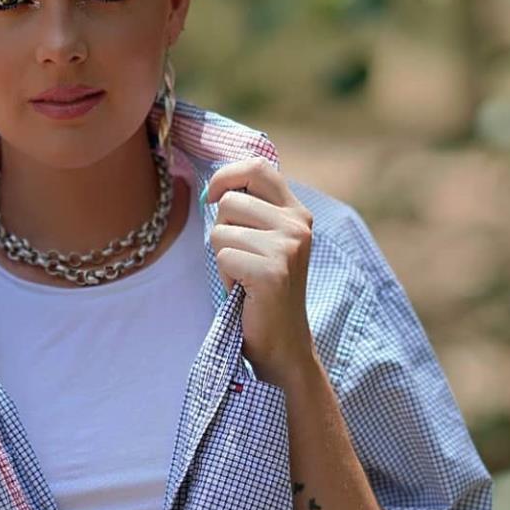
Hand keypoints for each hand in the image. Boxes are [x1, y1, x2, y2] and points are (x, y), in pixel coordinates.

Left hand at [204, 159, 315, 386]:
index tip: (212, 198)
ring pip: (220, 231)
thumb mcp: (264, 242)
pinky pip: (222, 257)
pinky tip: (245, 292)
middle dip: (221, 232)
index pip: (258, 166)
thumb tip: (214, 185)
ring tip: (244, 279)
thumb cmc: (262, 292)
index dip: (226, 175)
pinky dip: (225, 278)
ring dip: (222, 259)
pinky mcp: (272, 272)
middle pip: (229, 201)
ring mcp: (288, 247)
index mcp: (297, 212)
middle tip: (241, 261)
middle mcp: (298, 224)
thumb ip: (251, 210)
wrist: (283, 344)